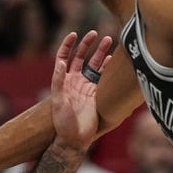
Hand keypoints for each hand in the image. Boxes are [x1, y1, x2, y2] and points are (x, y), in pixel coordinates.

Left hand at [49, 31, 112, 151]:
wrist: (75, 139)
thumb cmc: (63, 123)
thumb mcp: (58, 102)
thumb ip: (58, 82)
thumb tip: (60, 62)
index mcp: (63, 81)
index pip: (64, 57)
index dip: (68, 45)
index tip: (75, 34)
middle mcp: (74, 81)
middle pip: (81, 57)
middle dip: (88, 44)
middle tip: (96, 33)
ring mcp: (86, 86)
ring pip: (94, 65)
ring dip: (101, 52)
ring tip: (109, 40)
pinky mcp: (97, 94)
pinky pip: (103, 77)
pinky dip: (108, 68)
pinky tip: (113, 59)